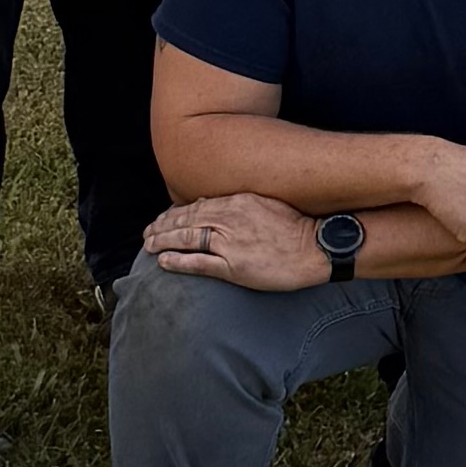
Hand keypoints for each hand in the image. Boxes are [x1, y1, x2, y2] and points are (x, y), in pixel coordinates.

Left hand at [146, 190, 334, 292]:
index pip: (198, 205)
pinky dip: (177, 261)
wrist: (317, 246)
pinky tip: (162, 261)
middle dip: (163, 225)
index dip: (176, 212)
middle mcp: (230, 218)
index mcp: (239, 201)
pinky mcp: (234, 265)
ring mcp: (230, 242)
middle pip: (187, 219)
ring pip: (187, 238)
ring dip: (164, 241)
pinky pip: (198, 262)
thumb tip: (217, 205)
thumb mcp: (268, 204)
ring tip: (148, 245)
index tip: (164, 217)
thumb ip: (241, 205)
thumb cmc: (297, 226)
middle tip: (148, 232)